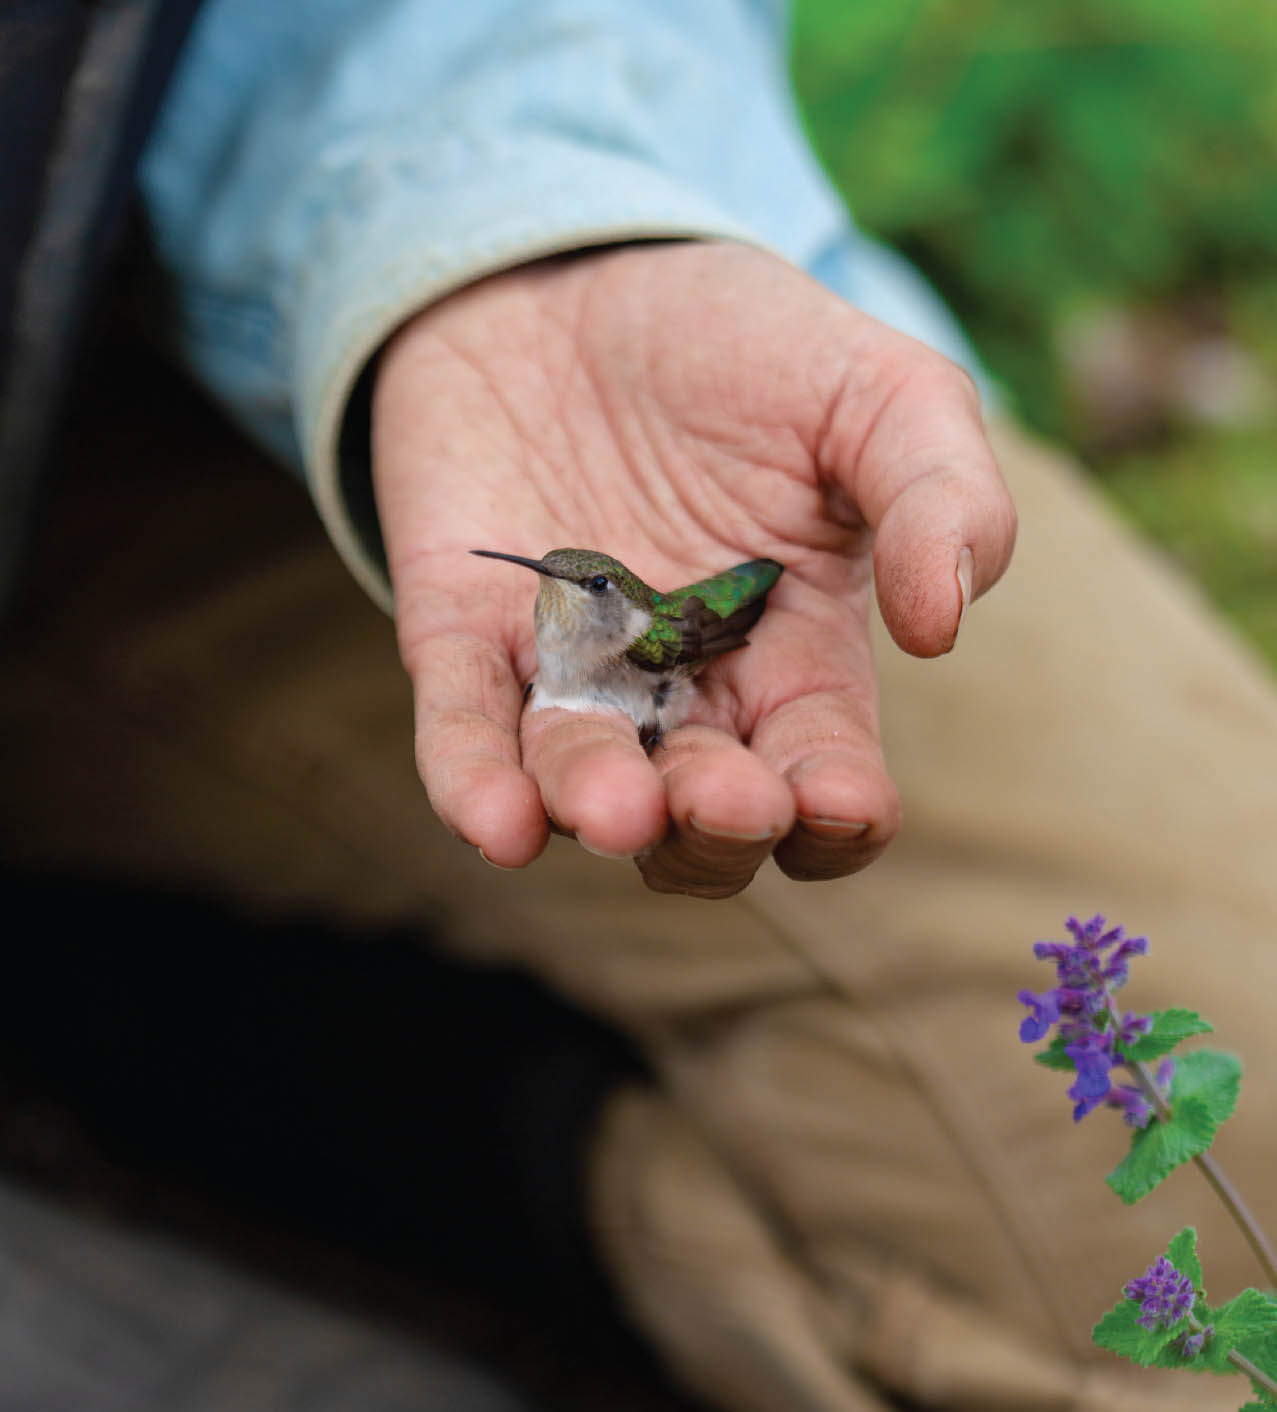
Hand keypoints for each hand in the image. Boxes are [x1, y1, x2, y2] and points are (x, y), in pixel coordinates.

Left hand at [372, 242, 1015, 895]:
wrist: (574, 273)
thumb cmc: (744, 345)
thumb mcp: (880, 387)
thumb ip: (939, 491)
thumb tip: (944, 625)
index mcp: (797, 662)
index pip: (825, 782)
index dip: (836, 815)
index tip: (832, 797)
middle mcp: (682, 696)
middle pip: (703, 823)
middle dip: (717, 833)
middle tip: (726, 799)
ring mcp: (569, 674)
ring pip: (582, 789)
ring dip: (597, 811)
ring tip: (617, 807)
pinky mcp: (465, 636)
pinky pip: (463, 730)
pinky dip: (474, 783)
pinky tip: (497, 822)